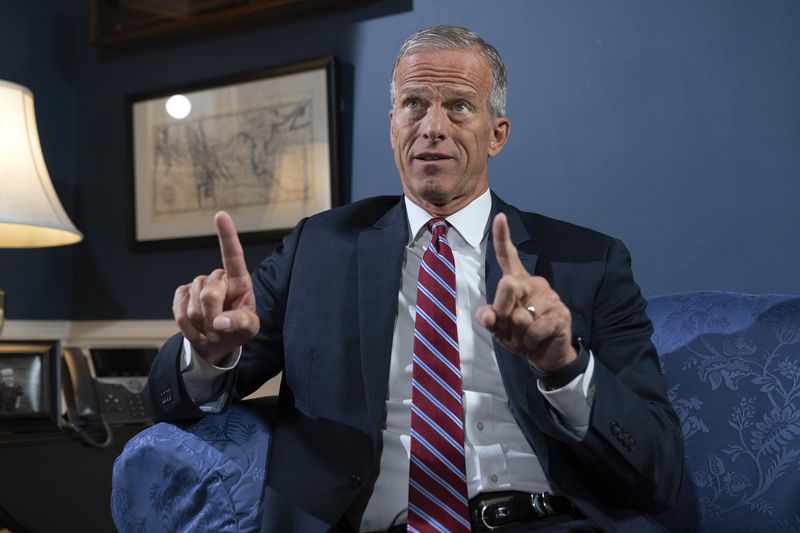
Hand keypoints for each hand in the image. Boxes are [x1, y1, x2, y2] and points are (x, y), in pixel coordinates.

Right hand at [172, 211, 258, 364]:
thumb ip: (240, 323)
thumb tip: (220, 322)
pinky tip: (197, 332)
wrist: (217, 342)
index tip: (221, 215)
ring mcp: (198, 284)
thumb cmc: (238, 330)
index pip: (233, 256)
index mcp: (239, 281)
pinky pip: (179, 312)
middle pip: (210, 294)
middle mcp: (218, 278)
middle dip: (213, 317)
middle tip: (219, 333)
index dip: (227, 235)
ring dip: (202, 326)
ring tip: (211, 332)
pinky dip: (188, 329)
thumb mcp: (249, 328)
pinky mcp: (182, 294)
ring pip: (193, 306)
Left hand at [476, 213, 576, 371]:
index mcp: (517, 282)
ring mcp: (550, 297)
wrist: (544, 356)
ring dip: (517, 334)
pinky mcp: (561, 314)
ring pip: (519, 315)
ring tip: (526, 336)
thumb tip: (488, 314)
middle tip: (510, 328)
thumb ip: (488, 319)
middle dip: (502, 313)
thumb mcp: (497, 328)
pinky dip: (529, 342)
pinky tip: (537, 341)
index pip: (508, 256)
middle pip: (508, 286)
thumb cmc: (519, 336)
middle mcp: (535, 284)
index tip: (500, 217)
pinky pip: (533, 330)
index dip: (502, 237)